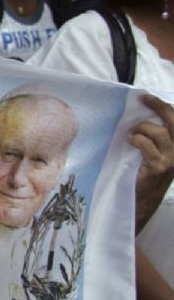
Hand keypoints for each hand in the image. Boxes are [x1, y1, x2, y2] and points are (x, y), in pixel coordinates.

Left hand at [131, 95, 173, 231]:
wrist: (141, 202)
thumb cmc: (142, 175)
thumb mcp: (152, 154)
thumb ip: (153, 138)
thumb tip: (139, 116)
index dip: (163, 106)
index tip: (147, 98)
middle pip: (173, 122)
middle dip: (159, 107)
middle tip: (144, 99)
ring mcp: (171, 160)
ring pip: (159, 132)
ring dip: (141, 128)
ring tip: (131, 133)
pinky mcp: (158, 167)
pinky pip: (147, 145)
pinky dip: (136, 139)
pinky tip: (130, 141)